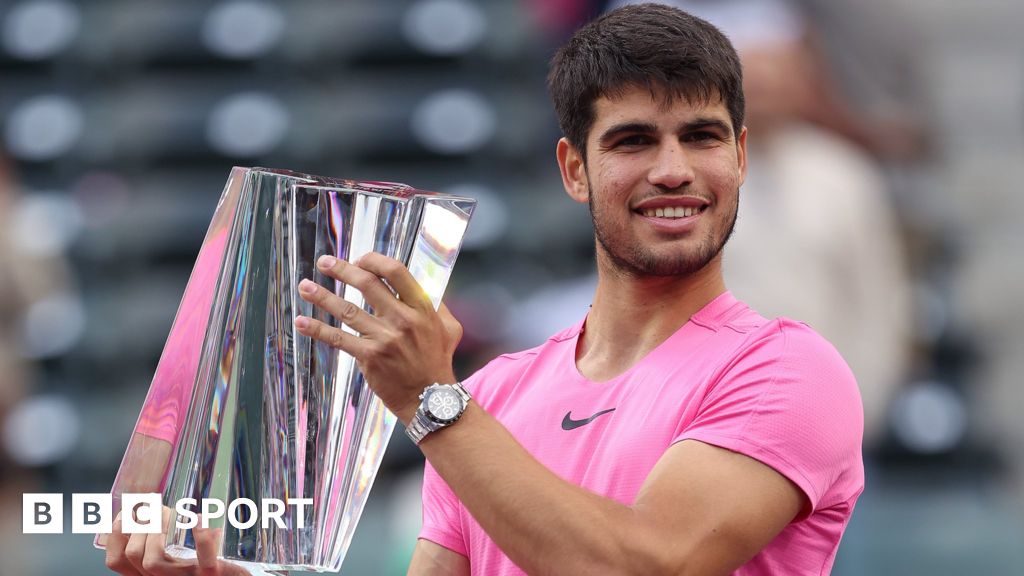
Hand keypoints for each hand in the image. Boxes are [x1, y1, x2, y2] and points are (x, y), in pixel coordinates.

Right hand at [105, 507, 249, 575]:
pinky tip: (200, 520)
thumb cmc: (206, 564)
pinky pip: (206, 562)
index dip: (115, 535)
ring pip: (153, 562)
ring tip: (169, 511)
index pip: (117, 561)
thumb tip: (146, 508)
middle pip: (133, 556)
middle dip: (139, 524)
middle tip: (155, 506)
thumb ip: (161, 542)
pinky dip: (203, 539)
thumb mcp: (177, 555)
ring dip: (156, 530)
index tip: (125, 512)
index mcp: (153, 573)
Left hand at [293, 253, 462, 422]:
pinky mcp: (370, 357)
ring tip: (305, 287)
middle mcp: (403, 320)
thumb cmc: (438, 362)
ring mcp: (385, 339)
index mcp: (422, 308)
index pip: (396, 272)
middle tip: (324, 262)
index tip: (359, 259)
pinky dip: (317, 329)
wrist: (429, 399)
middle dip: (342, 270)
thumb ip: (436, 304)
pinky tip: (301, 321)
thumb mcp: (449, 328)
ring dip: (322, 296)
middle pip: (367, 285)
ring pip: (347, 310)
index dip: (374, 261)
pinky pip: (339, 339)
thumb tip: (423, 284)